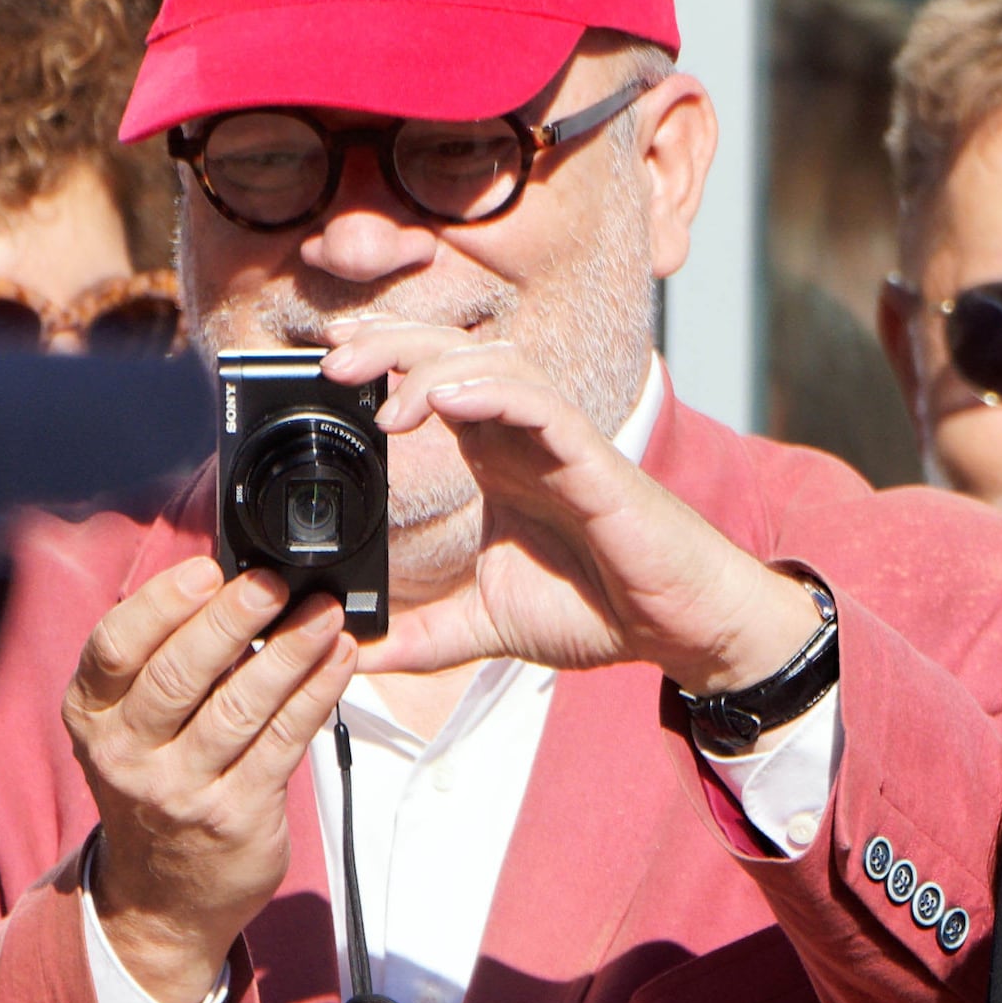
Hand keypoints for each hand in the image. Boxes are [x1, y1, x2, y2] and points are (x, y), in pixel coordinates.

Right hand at [67, 555, 358, 1002]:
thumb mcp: (128, 727)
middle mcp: (127, 755)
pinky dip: (315, 695)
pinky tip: (337, 662)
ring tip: (324, 614)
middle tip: (273, 581)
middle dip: (231, 620)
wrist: (161, 900)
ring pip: (239, 708)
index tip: (207, 569)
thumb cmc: (155, 785)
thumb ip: (162, 662)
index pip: (115, 648)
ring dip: (289, 654)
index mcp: (92, 715)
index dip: (161, 604)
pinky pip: (283, 743)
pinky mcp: (236, 817)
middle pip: (179, 674)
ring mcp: (181, 791)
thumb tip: (232, 584)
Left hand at [312, 318, 819, 694]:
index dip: (380, 361)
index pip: (430, 384)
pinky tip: (446, 401)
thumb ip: (424, 638)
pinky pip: (541, 406)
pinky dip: (492, 394)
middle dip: (388, 345)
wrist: (675, 628)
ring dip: (432, 367)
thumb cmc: (600, 608)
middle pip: (449, 355)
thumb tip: (359, 657)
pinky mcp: (592, 461)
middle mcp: (523, 438)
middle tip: (332, 360)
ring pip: (491, 365)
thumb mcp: (487, 627)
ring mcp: (558, 443)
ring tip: (383, 397)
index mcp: (496, 460)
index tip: (327, 366)